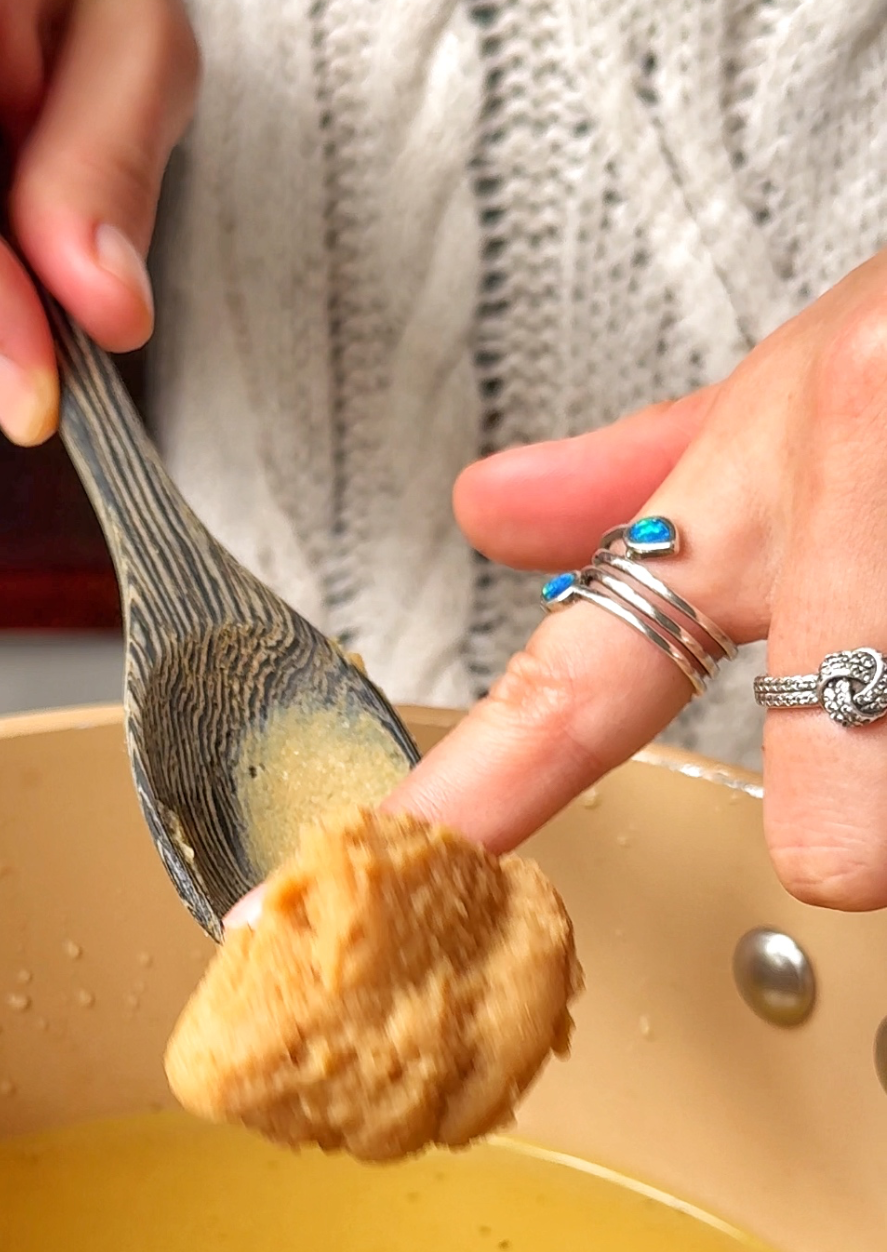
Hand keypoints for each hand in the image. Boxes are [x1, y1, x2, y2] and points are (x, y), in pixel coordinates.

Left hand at [387, 250, 886, 912]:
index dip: (488, 783)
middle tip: (885, 753)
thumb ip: (649, 481)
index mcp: (762, 485)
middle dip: (873, 821)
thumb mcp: (805, 393)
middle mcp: (858, 499)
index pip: (588, 672)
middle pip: (839, 837)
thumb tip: (489, 509)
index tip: (412, 858)